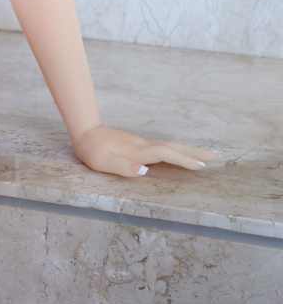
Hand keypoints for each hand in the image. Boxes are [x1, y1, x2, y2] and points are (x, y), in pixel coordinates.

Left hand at [73, 124, 220, 178]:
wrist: (85, 131)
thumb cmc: (92, 150)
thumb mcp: (102, 162)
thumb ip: (122, 167)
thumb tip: (144, 171)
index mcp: (137, 152)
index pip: (165, 154)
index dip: (182, 160)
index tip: (201, 167)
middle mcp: (144, 146)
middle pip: (174, 147)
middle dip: (196, 152)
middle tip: (219, 155)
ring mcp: (143, 144)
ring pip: (171, 146)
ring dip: (191, 150)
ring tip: (209, 155)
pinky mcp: (140, 145)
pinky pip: (165, 147)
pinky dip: (179, 150)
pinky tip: (183, 154)